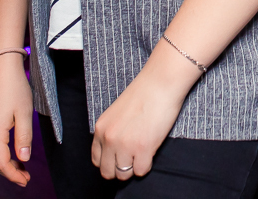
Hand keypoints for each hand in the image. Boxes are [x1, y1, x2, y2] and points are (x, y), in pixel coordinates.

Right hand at [0, 53, 33, 186]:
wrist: (0, 66)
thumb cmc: (15, 87)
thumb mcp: (24, 113)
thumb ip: (24, 138)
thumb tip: (24, 159)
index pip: (1, 163)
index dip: (13, 175)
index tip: (26, 181)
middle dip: (9, 172)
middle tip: (26, 177)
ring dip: (5, 163)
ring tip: (22, 167)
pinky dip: (1, 152)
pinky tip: (13, 151)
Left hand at [91, 45, 193, 180]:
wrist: (160, 83)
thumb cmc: (144, 94)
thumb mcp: (116, 113)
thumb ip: (112, 132)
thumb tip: (115, 153)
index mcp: (101, 129)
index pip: (97, 160)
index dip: (110, 161)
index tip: (120, 157)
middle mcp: (109, 139)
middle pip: (108, 172)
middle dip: (120, 168)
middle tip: (133, 158)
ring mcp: (125, 145)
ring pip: (124, 174)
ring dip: (134, 166)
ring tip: (143, 152)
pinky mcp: (143, 148)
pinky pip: (141, 171)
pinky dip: (147, 164)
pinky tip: (151, 150)